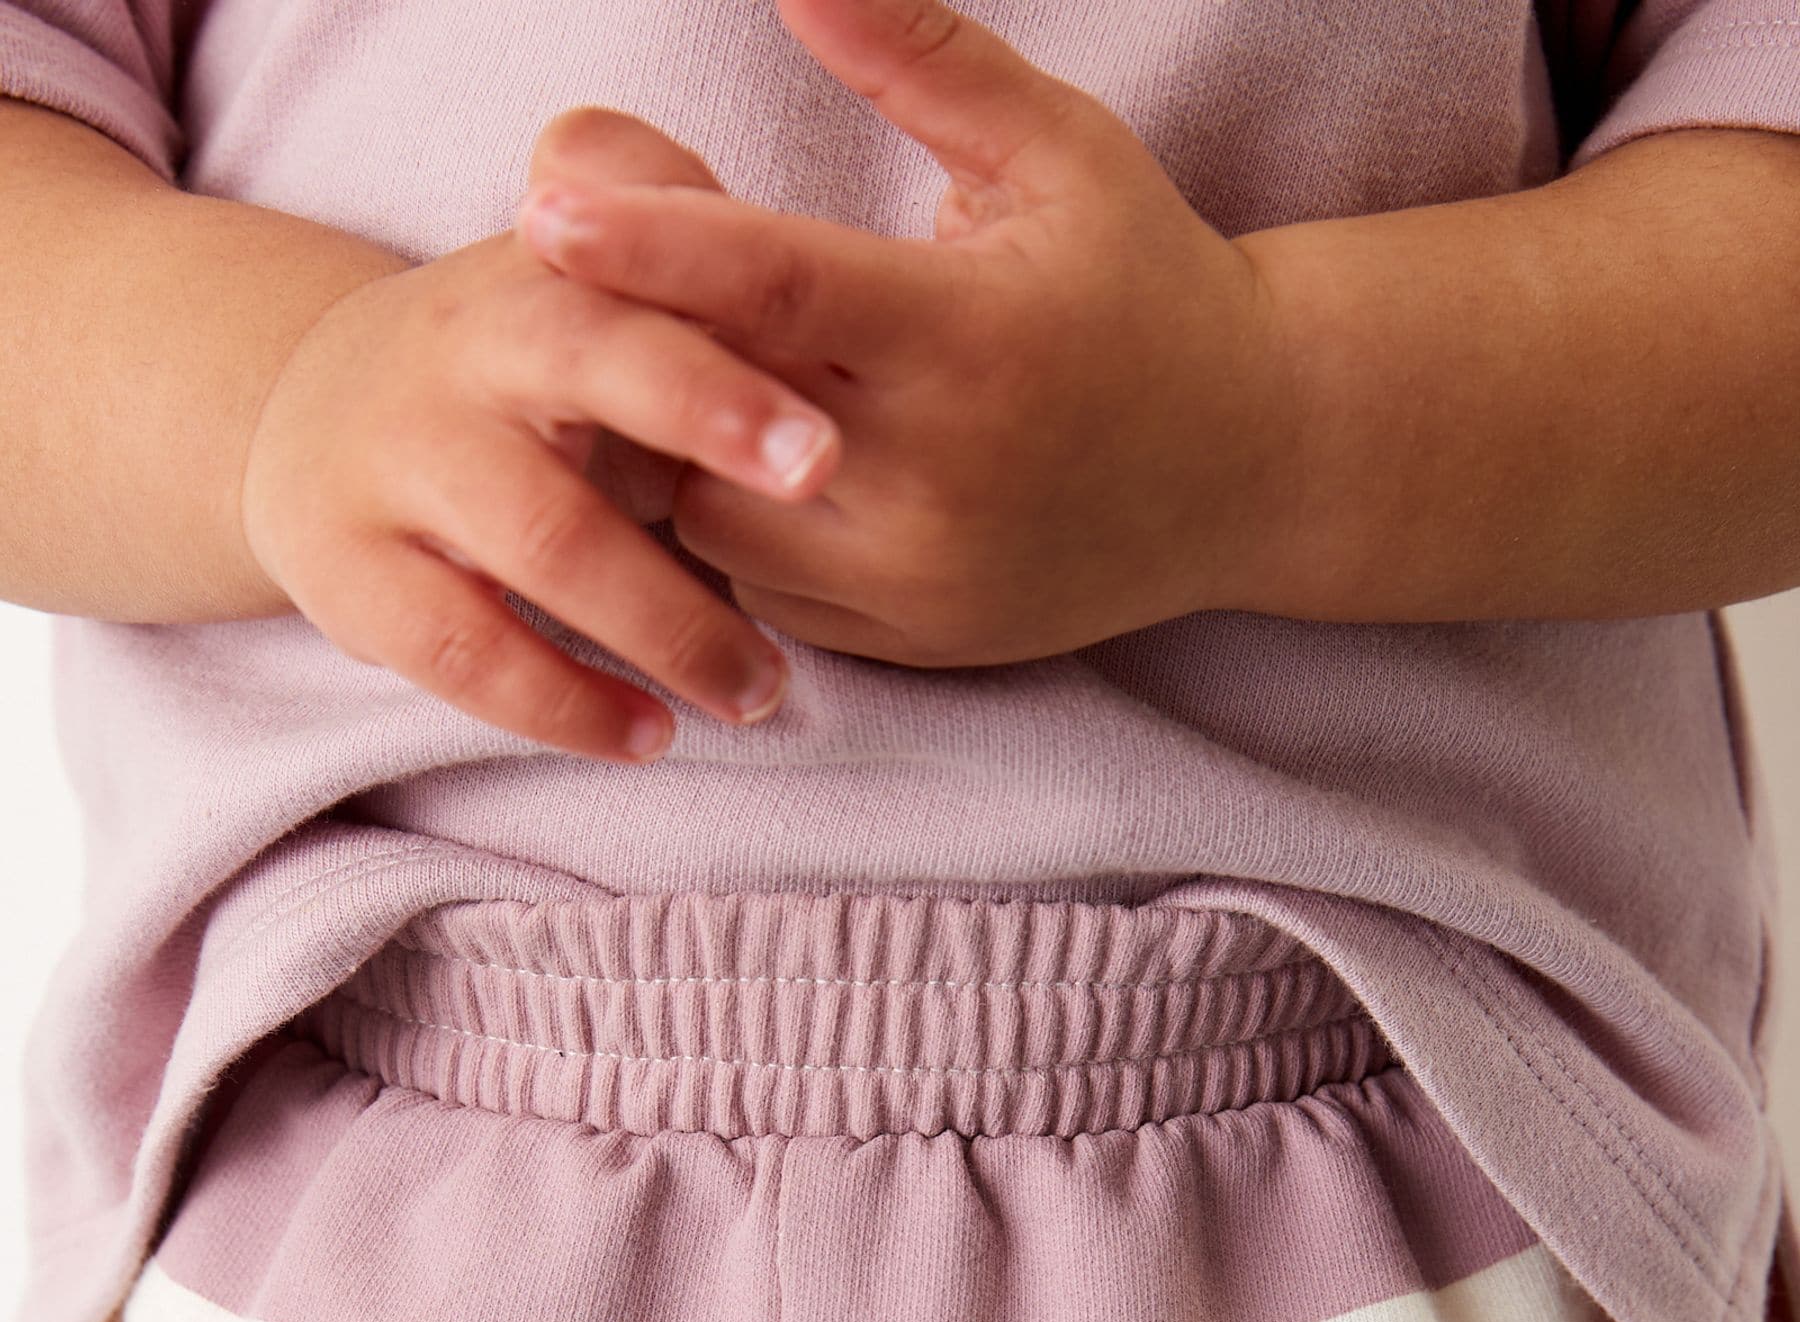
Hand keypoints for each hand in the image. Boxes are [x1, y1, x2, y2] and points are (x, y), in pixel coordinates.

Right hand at [241, 109, 842, 757]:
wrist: (305, 414)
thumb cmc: (509, 371)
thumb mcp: (580, 293)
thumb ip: (679, 263)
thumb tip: (785, 284)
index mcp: (540, 277)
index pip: (636, 290)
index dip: (725, 364)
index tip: (825, 449)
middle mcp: (462, 353)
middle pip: (584, 375)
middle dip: (706, 431)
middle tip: (819, 498)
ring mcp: (398, 464)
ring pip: (541, 539)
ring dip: (666, 624)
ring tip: (757, 689)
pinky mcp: (351, 576)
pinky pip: (467, 652)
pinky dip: (566, 705)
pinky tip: (648, 735)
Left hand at [520, 0, 1286, 668]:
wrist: (1250, 470)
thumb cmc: (1144, 287)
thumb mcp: (1059, 151)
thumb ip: (922, 59)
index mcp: (969, 335)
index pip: (775, 283)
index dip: (651, 243)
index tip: (544, 208)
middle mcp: (936, 473)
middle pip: (715, 411)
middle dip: (634, 340)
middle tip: (573, 279)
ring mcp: (918, 574)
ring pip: (712, 519)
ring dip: (673, 445)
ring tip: (672, 371)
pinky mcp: (910, 640)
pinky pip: (760, 592)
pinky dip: (731, 525)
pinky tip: (741, 463)